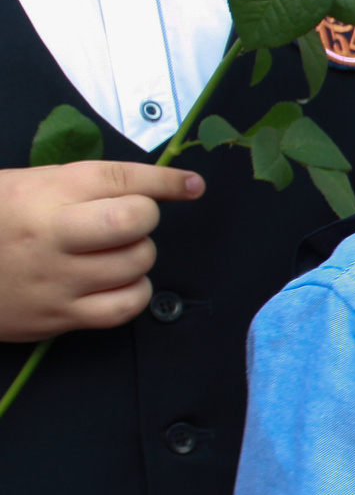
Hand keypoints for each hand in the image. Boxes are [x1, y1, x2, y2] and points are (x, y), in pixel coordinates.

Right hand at [0, 160, 203, 339]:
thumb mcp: (24, 185)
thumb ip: (80, 184)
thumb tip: (147, 186)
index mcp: (43, 193)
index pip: (120, 179)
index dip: (166, 180)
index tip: (191, 185)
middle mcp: (51, 234)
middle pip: (134, 220)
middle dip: (145, 217)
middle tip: (130, 221)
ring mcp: (56, 278)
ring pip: (137, 263)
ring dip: (138, 256)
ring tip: (111, 253)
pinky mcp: (59, 316)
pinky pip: (124, 306)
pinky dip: (134, 293)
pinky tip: (117, 283)